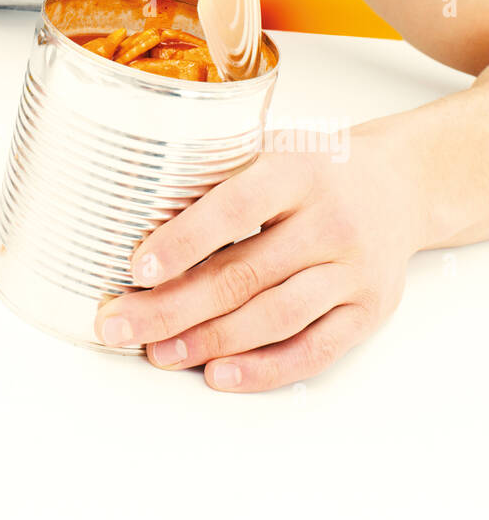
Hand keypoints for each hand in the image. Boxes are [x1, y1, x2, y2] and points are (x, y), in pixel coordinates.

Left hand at [93, 124, 424, 391]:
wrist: (400, 185)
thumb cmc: (318, 166)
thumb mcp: (273, 146)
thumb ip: (220, 171)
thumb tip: (137, 209)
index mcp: (297, 171)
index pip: (234, 209)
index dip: (183, 242)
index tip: (137, 269)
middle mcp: (328, 222)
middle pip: (244, 274)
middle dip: (173, 307)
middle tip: (120, 325)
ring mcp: (352, 271)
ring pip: (274, 317)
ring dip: (210, 342)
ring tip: (159, 353)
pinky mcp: (368, 311)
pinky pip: (314, 350)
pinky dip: (264, 368)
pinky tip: (220, 373)